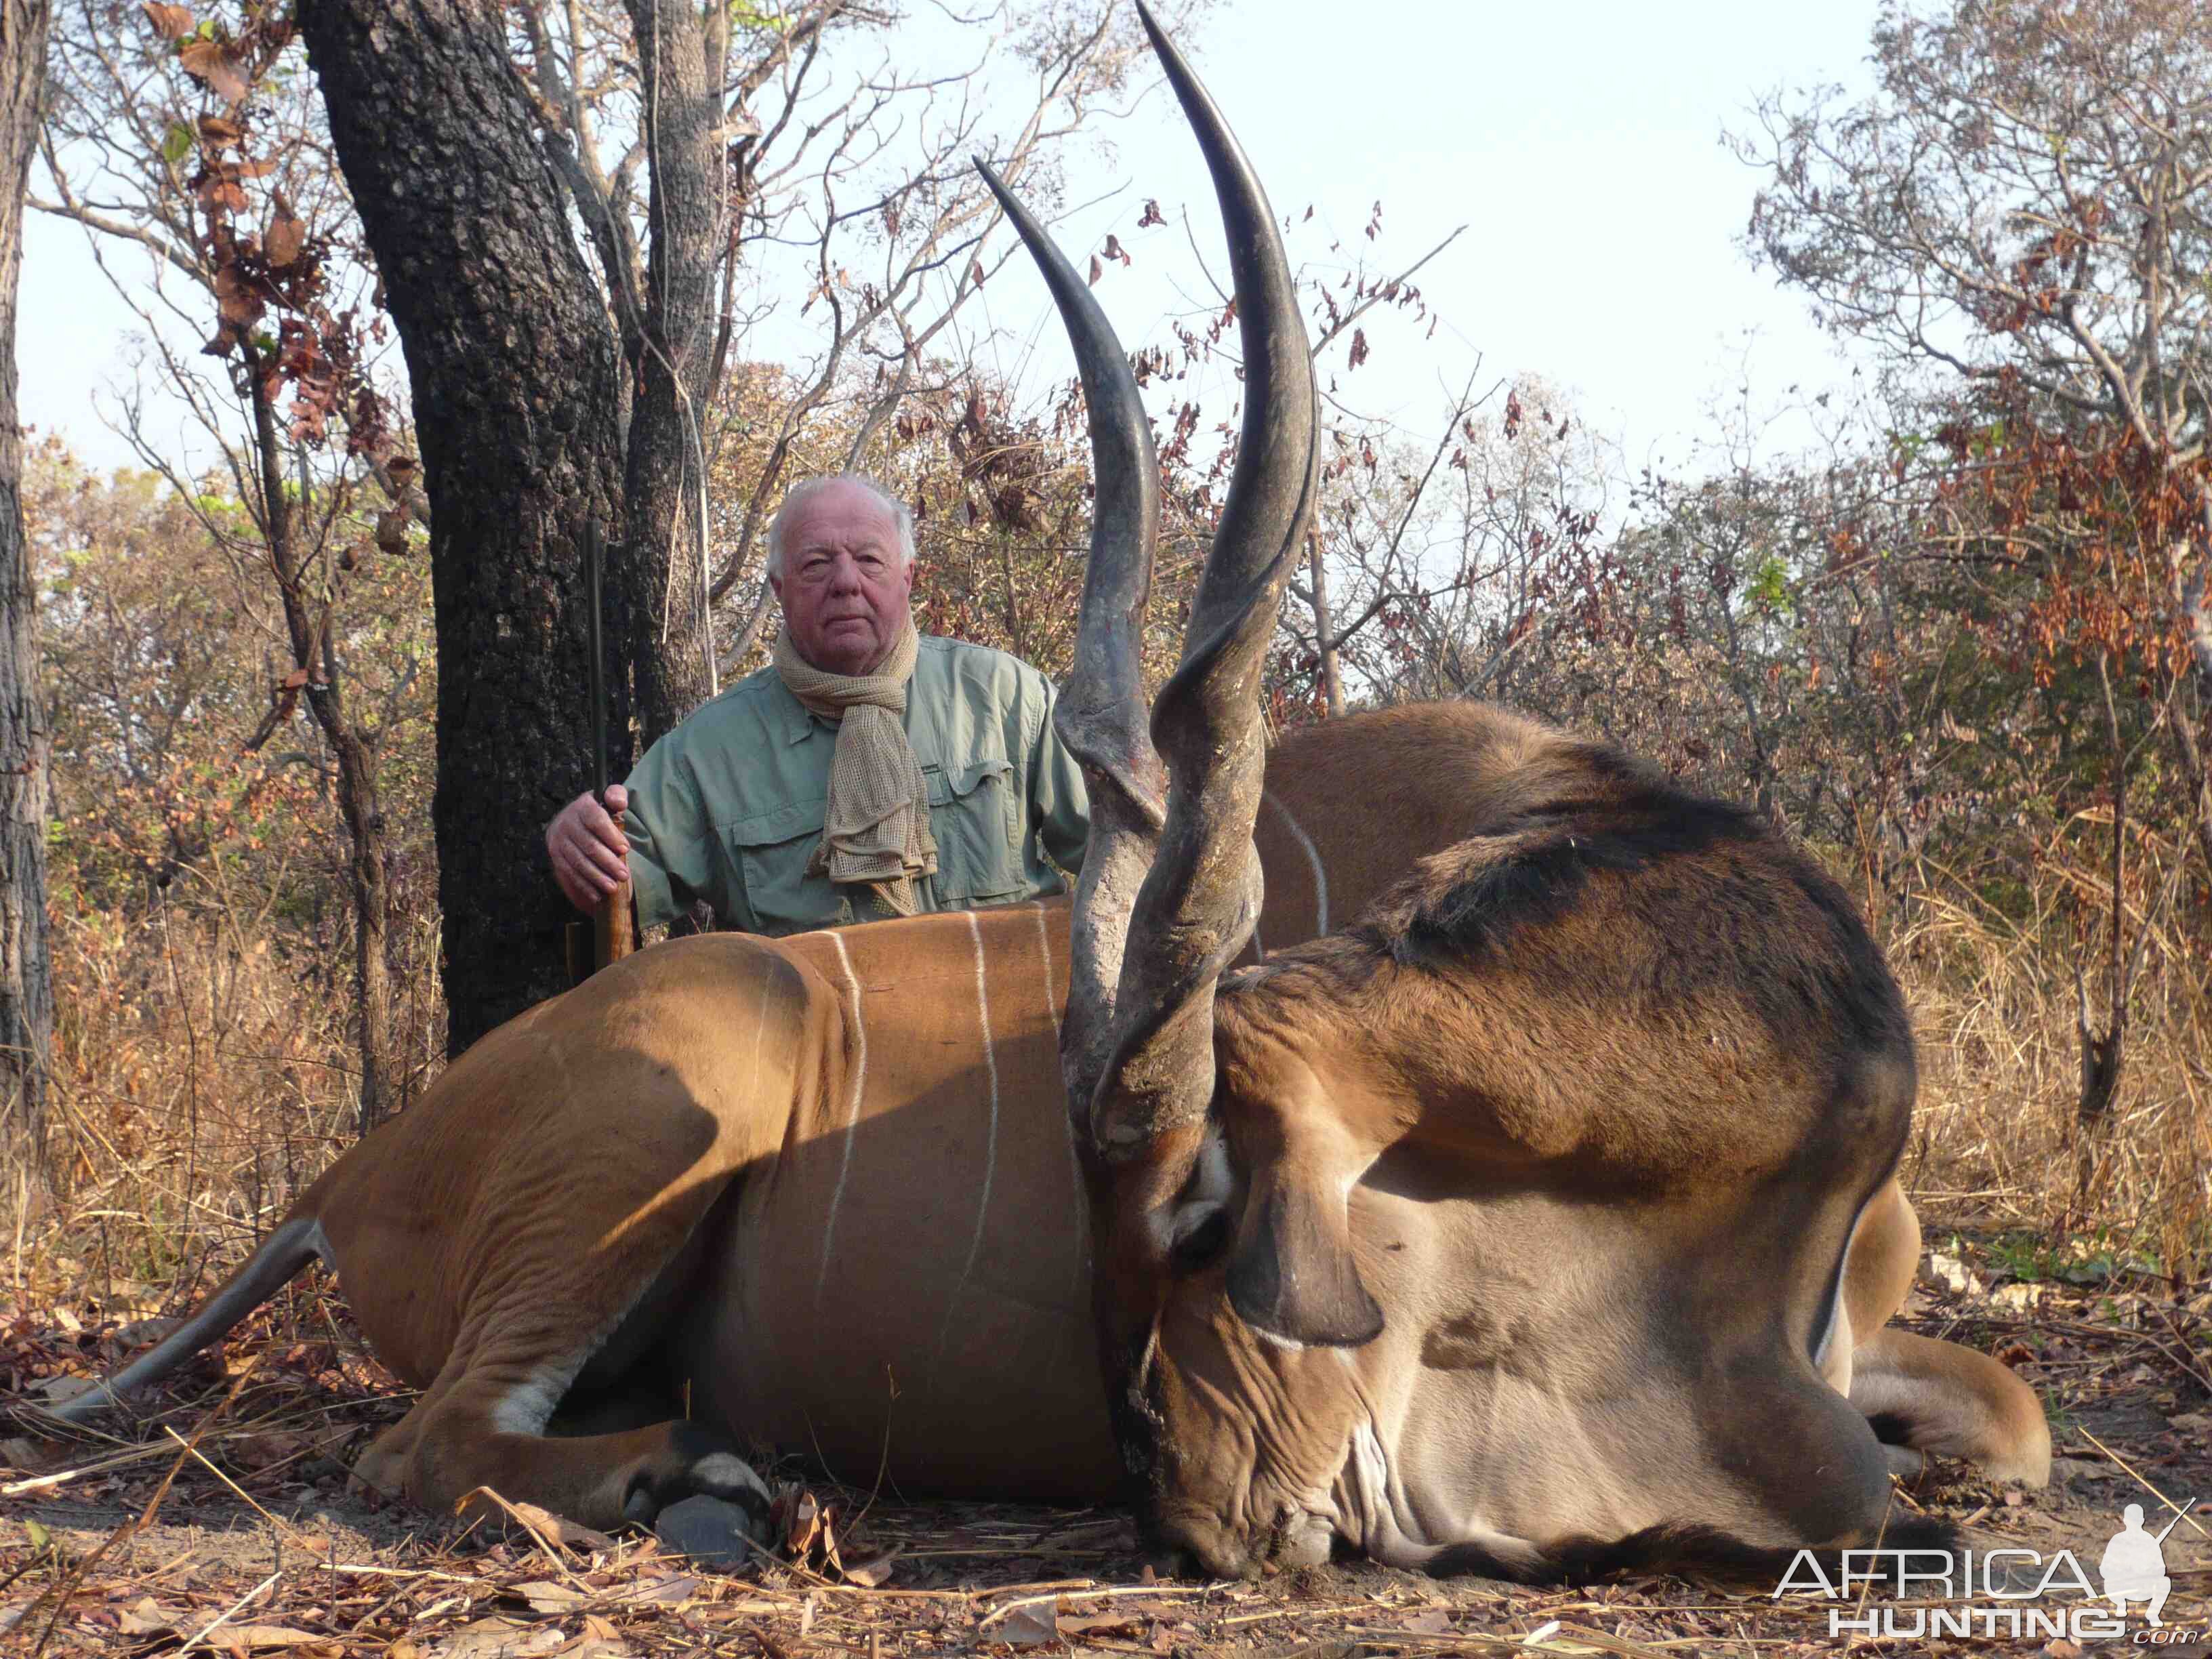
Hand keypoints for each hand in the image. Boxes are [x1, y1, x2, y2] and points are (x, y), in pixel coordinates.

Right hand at [548, 785, 629, 912]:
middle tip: (624, 875)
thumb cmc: (599, 811)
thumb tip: (619, 802)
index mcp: (582, 807)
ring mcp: (558, 841)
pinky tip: (597, 895)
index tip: (626, 849)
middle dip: (608, 862)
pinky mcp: (555, 856)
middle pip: (589, 845)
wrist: (574, 820)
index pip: (596, 820)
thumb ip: (616, 795)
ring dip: (596, 877)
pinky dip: (583, 886)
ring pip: (578, 862)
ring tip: (613, 887)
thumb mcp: (608, 798)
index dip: (611, 835)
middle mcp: (566, 823)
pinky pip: (569, 873)